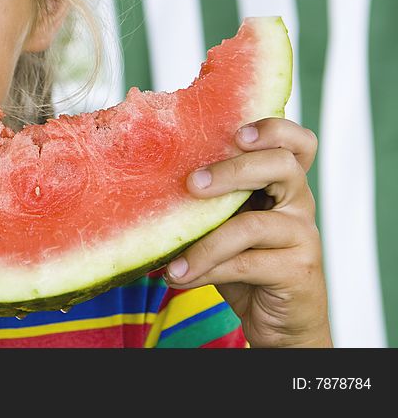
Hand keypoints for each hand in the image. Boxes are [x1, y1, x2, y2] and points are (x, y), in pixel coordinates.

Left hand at [164, 118, 331, 347]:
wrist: (277, 321)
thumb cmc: (244, 263)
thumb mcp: (225, 224)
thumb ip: (209, 200)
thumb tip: (148, 179)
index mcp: (283, 183)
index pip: (297, 142)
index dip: (273, 129)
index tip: (236, 133)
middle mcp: (299, 202)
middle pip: (280, 166)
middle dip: (232, 170)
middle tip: (191, 184)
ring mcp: (303, 236)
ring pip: (253, 225)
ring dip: (205, 243)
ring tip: (172, 262)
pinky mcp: (297, 270)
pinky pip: (247, 263)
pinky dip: (207, 270)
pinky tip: (179, 276)